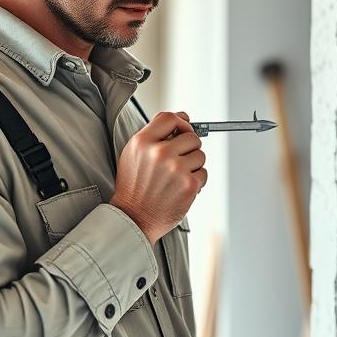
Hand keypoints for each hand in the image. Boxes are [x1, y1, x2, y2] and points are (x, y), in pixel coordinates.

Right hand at [110, 111, 206, 244]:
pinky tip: (180, 188)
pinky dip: (196, 181)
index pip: (170, 118)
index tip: (184, 129)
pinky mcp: (189, 185)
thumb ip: (154, 135)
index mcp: (143, 142)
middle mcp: (160, 153)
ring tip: (177, 177)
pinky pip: (203, 173)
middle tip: (178, 161)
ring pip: (200, 155)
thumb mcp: (133, 154)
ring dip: (193, 165)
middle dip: (189, 148)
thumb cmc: (134, 187)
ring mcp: (176, 169)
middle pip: (191, 137)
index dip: (182, 122)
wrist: (134, 218)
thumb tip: (182, 120)